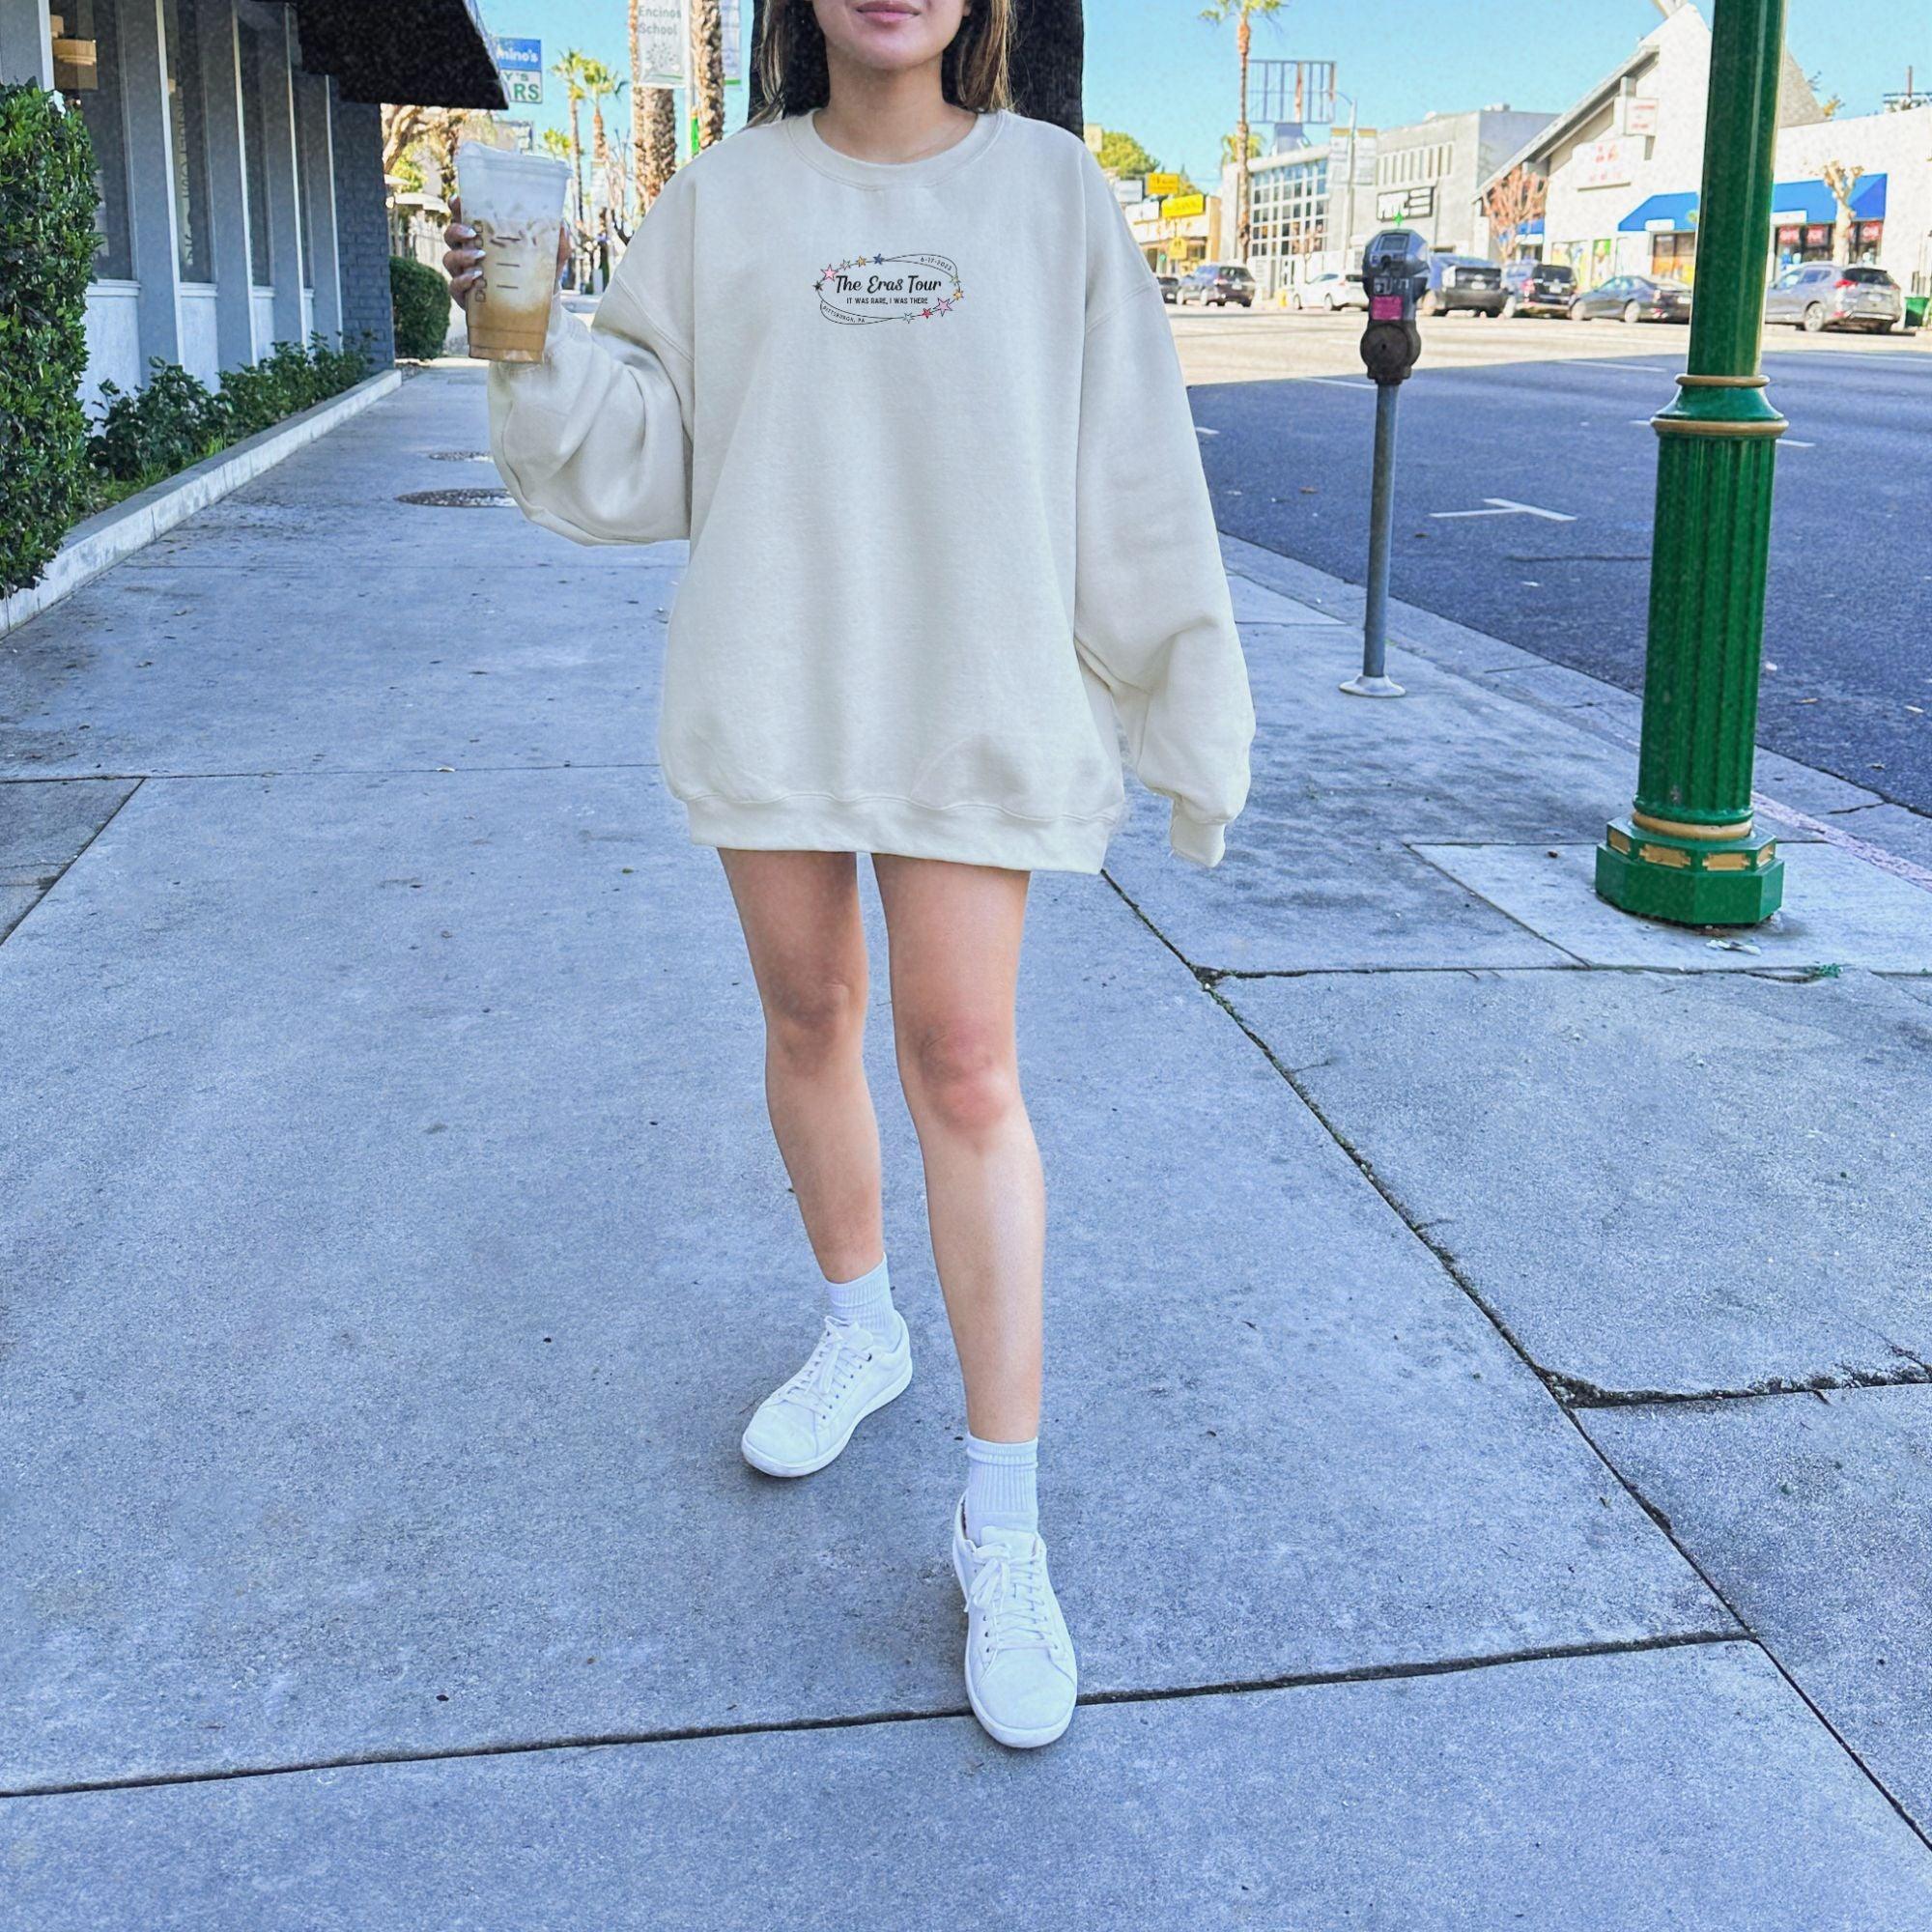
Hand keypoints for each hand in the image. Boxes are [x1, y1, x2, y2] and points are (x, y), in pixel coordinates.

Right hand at [442, 196, 571, 310]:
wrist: (540, 315)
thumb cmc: (539, 281)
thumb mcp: (550, 262)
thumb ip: (558, 245)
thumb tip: (562, 224)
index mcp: (485, 239)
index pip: (464, 218)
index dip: (457, 207)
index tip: (458, 201)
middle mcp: (470, 254)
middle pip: (450, 235)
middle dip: (456, 230)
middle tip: (472, 233)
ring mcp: (466, 275)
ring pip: (449, 259)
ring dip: (461, 256)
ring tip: (479, 257)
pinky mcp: (466, 297)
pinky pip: (454, 286)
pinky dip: (462, 281)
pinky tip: (476, 278)